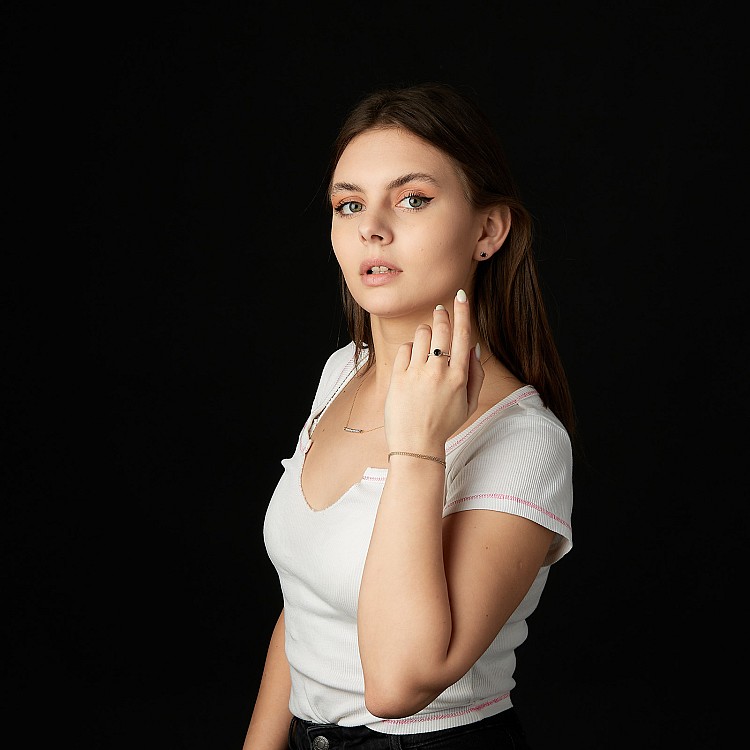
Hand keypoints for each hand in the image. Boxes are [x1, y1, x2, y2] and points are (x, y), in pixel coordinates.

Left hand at [384, 289, 484, 453]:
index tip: (461, 296)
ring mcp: (417, 373)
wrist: (415, 444)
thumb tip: (473, 347)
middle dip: (442, 315)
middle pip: (442, 329)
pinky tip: (412, 360)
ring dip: (425, 332)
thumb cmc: (443, 424)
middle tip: (440, 311)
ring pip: (422, 334)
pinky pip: (404, 348)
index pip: (463, 335)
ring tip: (425, 342)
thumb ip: (475, 374)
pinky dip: (409, 349)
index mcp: (459, 377)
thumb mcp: (468, 403)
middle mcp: (439, 372)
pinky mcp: (398, 377)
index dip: (463, 312)